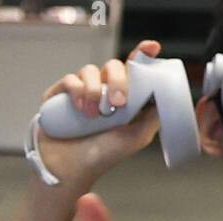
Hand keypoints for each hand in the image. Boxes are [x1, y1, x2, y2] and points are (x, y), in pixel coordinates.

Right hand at [33, 40, 166, 190]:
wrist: (70, 170)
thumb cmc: (102, 157)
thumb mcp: (137, 138)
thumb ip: (152, 115)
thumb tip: (163, 93)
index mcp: (122, 96)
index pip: (133, 69)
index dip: (142, 54)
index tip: (150, 48)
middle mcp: (101, 90)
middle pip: (113, 65)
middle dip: (118, 80)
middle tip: (118, 104)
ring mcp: (80, 91)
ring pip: (90, 70)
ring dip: (95, 90)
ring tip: (93, 115)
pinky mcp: (58, 95)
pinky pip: (70, 80)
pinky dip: (77, 91)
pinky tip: (80, 110)